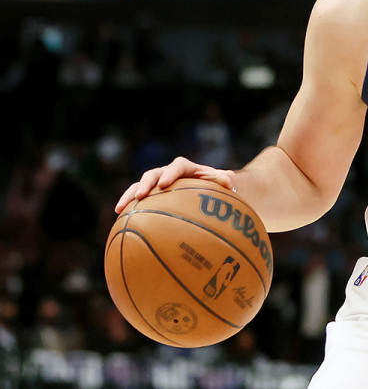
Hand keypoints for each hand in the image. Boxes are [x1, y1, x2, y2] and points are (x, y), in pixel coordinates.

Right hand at [115, 157, 234, 213]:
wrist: (209, 190)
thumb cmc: (217, 187)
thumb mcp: (223, 183)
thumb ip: (224, 179)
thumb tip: (228, 181)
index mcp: (186, 168)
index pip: (177, 166)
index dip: (170, 173)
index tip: (164, 184)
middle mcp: (169, 173)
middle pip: (153, 174)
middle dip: (145, 184)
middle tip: (140, 195)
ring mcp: (157, 184)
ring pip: (139, 186)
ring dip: (129, 196)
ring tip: (120, 209)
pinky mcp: (151, 196)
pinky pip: (138, 201)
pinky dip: (129, 209)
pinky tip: (119, 222)